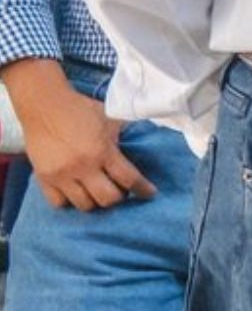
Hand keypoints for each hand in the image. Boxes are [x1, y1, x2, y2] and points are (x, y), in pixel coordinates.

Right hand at [14, 67, 151, 211]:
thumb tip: (144, 146)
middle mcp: (82, 167)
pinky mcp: (43, 178)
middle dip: (118, 197)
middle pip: (108, 199)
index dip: (143, 189)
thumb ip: (125, 136)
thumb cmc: (80, 110)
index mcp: (102, 151)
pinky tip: (77, 193)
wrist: (44, 105)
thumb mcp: (111, 119)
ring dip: (96, 201)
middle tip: (120, 189)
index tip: (149, 193)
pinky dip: (70, 201)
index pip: (129, 179)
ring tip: (98, 191)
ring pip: (84, 205)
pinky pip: (59, 203)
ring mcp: (61, 175)